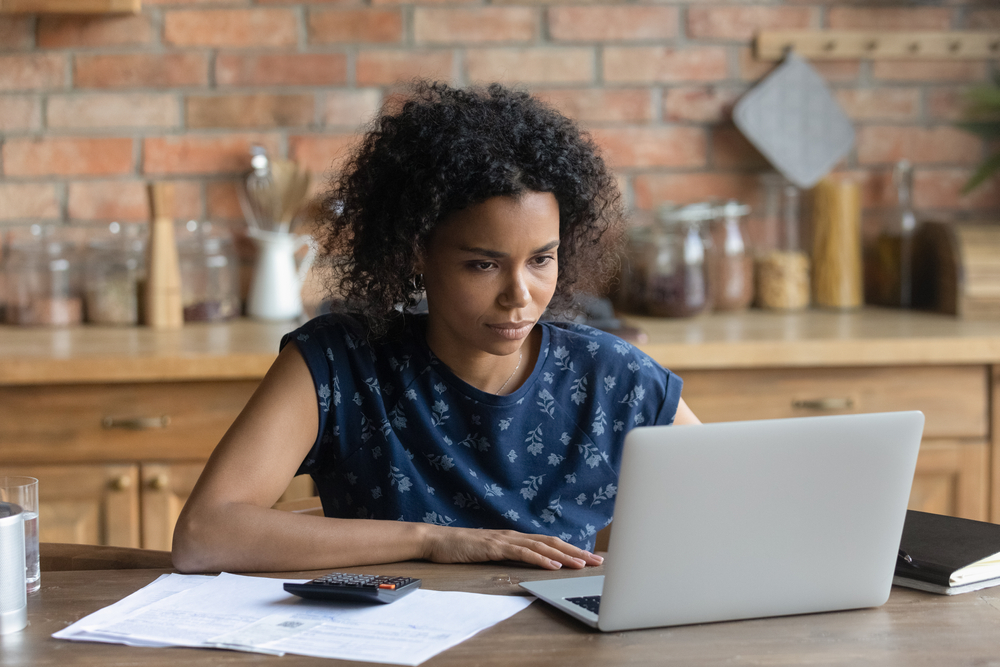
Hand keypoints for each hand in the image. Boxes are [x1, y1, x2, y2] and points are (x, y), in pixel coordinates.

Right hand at [421, 525, 603, 569]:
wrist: (437, 540)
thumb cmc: (462, 548)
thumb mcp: (491, 552)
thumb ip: (509, 554)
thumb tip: (529, 562)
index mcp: (515, 537)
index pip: (549, 542)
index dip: (571, 548)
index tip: (589, 557)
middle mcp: (514, 535)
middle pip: (552, 542)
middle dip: (576, 551)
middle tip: (596, 560)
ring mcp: (504, 540)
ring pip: (542, 546)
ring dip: (564, 555)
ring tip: (582, 564)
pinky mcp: (494, 547)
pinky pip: (521, 553)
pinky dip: (539, 558)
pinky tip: (553, 565)